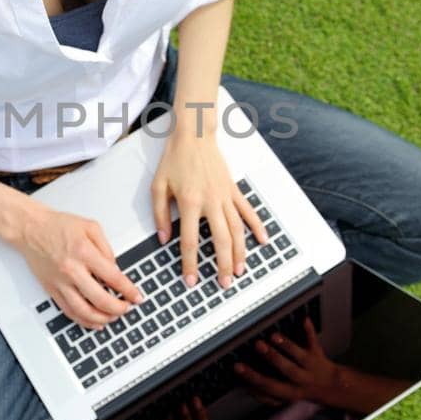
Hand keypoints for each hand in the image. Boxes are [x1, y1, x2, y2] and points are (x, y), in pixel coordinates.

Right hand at [17, 201, 142, 329]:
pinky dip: (83, 320)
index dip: (129, 291)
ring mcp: (60, 282)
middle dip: (118, 308)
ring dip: (102, 318)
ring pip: (84, 311)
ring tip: (112, 317)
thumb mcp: (90, 226)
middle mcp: (72, 269)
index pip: (113, 278)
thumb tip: (116, 269)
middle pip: (100, 299)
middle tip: (127, 308)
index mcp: (84, 252)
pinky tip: (93, 321)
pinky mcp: (51, 289)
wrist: (30, 228)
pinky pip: (69, 311)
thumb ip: (107, 248)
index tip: (136, 297)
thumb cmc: (58, 225)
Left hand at [151, 128, 268, 286]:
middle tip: (224, 284)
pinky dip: (257, 227)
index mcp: (189, 202)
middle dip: (222, 265)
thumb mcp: (158, 186)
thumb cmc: (174, 160)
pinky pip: (248, 211)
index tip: (191, 280)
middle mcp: (211, 201)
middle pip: (220, 240)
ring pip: (237, 230)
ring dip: (240, 253)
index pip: (190, 241)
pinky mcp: (234, 190)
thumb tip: (164, 239)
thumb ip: (160, 215)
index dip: (190, 264)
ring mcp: (225, 196)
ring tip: (240, 271)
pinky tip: (263, 241)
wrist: (194, 136)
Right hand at [234, 316, 346, 408]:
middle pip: (285, 369)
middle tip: (256, 346)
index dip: (252, 378)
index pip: (268, 386)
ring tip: (273, 336)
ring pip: (299, 356)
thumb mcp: (283, 397)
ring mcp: (310, 366)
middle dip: (271, 358)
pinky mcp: (317, 354)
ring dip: (287, 345)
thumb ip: (264, 395)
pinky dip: (309, 330)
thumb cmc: (301, 390)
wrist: (332, 388)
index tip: (238, 367)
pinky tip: (304, 319)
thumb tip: (244, 388)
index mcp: (288, 392)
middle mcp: (300, 379)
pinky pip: (314, 342)